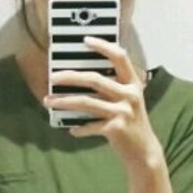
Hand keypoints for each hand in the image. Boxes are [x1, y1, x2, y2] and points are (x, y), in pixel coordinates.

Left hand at [44, 36, 163, 168]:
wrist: (144, 152)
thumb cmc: (132, 124)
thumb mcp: (129, 101)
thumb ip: (114, 89)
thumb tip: (82, 79)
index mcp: (133, 84)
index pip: (120, 57)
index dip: (103, 46)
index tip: (85, 40)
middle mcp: (129, 95)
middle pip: (94, 79)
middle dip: (70, 77)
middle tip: (52, 77)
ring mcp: (123, 112)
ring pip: (87, 102)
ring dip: (64, 102)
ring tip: (49, 102)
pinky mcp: (116, 129)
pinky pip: (90, 126)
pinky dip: (79, 128)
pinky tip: (72, 130)